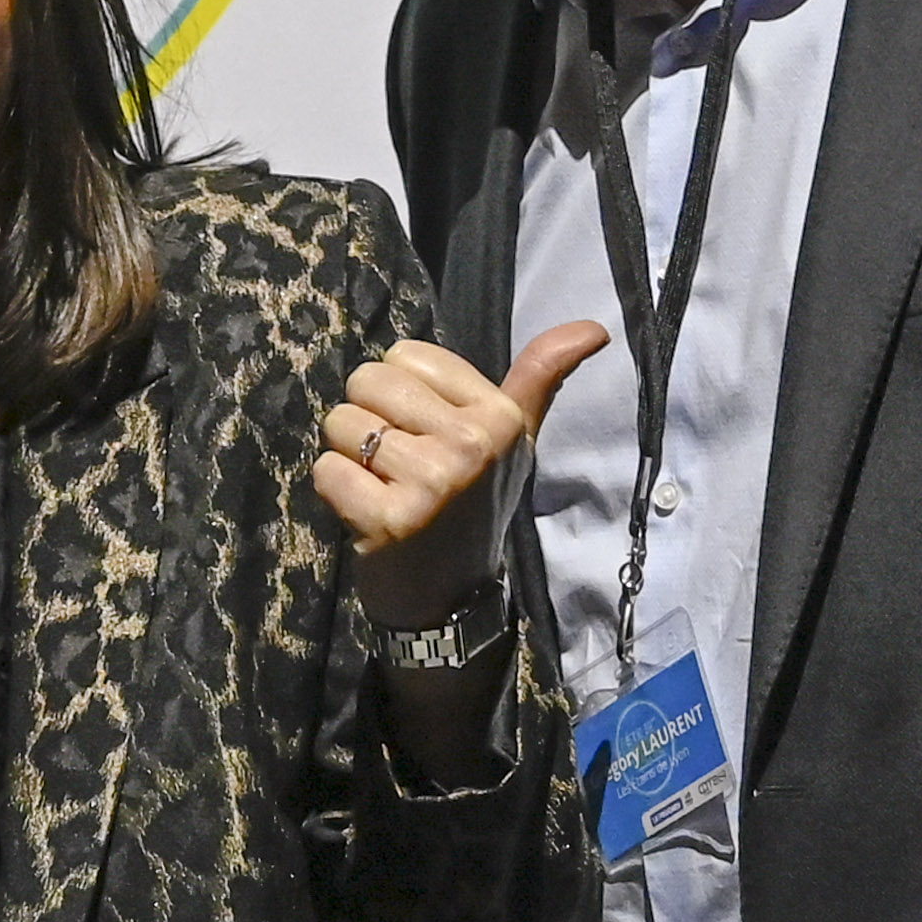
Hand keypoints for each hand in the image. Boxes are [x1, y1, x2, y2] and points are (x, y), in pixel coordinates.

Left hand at [315, 324, 608, 634]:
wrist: (452, 596)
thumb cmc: (476, 504)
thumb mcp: (515, 439)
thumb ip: (540, 376)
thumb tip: (595, 326)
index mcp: (500, 416)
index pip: (406, 355)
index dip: (403, 394)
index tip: (429, 435)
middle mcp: (472, 444)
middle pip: (367, 381)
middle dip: (371, 419)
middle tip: (400, 463)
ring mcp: (432, 483)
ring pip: (341, 423)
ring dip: (351, 455)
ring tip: (384, 486)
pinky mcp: (389, 520)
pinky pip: (326, 468)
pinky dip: (335, 490)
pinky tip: (367, 512)